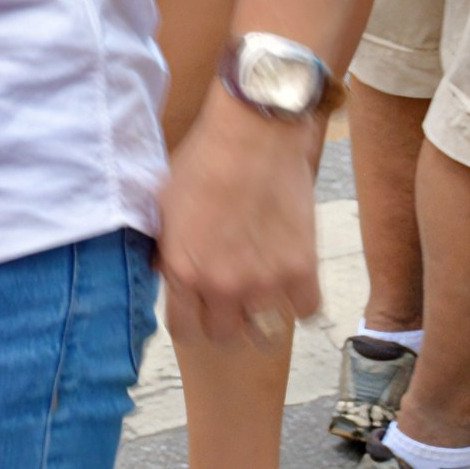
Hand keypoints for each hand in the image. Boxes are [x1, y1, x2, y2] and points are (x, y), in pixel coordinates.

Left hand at [157, 89, 319, 348]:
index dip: (189, 319)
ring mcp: (265, 281)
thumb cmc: (203, 160)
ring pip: (263, 329)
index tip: (196, 309)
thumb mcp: (164, 206)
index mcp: (182, 272)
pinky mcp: (302, 268)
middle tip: (229, 296)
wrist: (252, 133)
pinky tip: (291, 282)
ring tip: (260, 288)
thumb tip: (166, 271)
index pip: (183, 330)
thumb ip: (164, 249)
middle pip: (223, 335)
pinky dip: (300, 300)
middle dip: (223, 319)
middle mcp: (222, 285)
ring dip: (260, 311)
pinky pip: (306, 309)